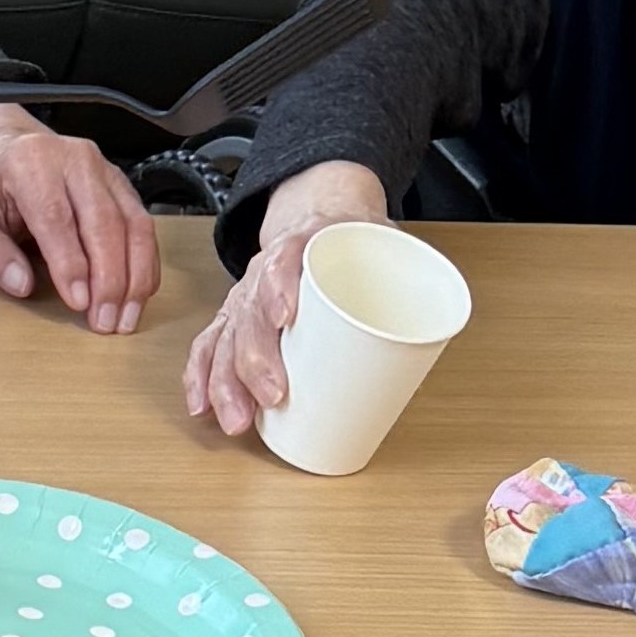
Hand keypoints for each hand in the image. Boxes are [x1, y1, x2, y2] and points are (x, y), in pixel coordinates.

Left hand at [0, 106, 159, 332]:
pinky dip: (145, 265)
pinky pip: (144, 227)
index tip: (78, 302)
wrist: (10, 152)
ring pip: (133, 225)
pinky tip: (138, 295)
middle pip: (103, 221)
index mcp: (32, 162)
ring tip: (125, 318)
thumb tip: (21, 284)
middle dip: (109, 278)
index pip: (56, 216)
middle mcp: (75, 160)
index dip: (70, 263)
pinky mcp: (124, 186)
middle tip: (104, 321)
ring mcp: (106, 171)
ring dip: (134, 277)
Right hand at [181, 160, 387, 432]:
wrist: (322, 217)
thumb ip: (407, 277)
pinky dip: (201, 378)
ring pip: (224, 337)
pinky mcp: (235, 319)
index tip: (286, 317)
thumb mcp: (387, 245)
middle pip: (249, 311)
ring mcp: (246, 296)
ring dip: (224, 381)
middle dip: (254, 359)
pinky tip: (201, 407)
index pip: (285, 258)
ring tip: (236, 419)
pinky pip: (209, 347)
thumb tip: (434, 325)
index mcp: (304, 243)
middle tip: (272, 395)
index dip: (280, 285)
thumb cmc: (357, 242)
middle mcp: (265, 271)